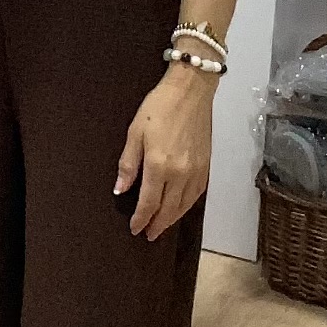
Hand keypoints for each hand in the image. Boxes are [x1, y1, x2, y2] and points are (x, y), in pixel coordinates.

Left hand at [114, 66, 213, 240]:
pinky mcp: (206, 165)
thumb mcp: (135, 132)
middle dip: (157, 224)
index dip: (141, 219)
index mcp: (159, 165)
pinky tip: (180, 208)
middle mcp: (180, 173)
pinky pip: (197, 194)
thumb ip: (128, 164)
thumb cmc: (159, 107)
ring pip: (184, 205)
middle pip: (168, 209)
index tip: (135, 229)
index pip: (149, 203)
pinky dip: (187, 206)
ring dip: (172, 219)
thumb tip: (120, 190)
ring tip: (162, 226)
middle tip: (148, 235)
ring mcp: (196, 170)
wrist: (191, 90)